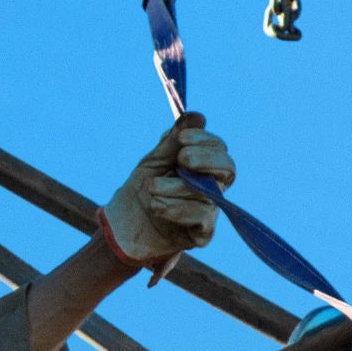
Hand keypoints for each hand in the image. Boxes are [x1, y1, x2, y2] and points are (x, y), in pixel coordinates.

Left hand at [100, 116, 233, 267]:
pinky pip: (201, 218)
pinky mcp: (202, 234)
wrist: (123, 226)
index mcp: (203, 167)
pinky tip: (157, 206)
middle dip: (206, 159)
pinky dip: (177, 209)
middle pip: (228, 169)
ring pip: (207, 193)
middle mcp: (212, 188)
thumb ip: (173, 141)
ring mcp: (209, 211)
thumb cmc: (142, 190)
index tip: (182, 138)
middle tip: (182, 158)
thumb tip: (197, 116)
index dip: (205, 140)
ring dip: (175, 187)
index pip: (219, 149)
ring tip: (151, 188)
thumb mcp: (154, 161)